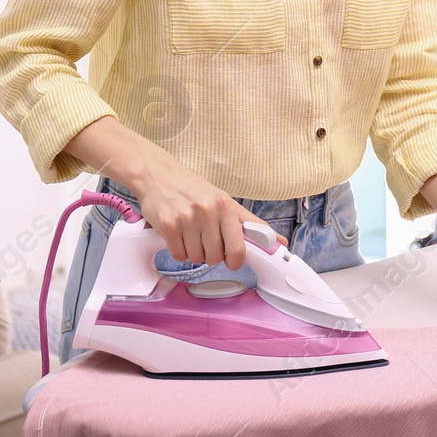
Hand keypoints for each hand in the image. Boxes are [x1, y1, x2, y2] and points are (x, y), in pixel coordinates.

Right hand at [128, 160, 287, 270]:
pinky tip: (178, 236)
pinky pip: (179, 255)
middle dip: (212, 254)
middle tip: (206, 240)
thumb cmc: (193, 189)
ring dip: (194, 253)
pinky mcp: (168, 226)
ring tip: (191, 234)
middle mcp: (207, 211)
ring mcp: (186, 219)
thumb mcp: (224, 200)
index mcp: (225, 205)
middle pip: (216, 257)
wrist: (157, 174)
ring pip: (197, 258)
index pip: (239, 246)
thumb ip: (250, 222)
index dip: (237, 260)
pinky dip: (179, 251)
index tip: (234, 261)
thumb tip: (279, 241)